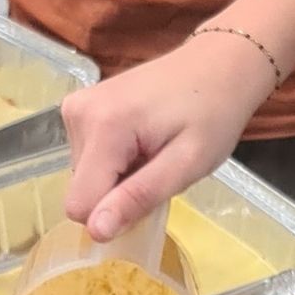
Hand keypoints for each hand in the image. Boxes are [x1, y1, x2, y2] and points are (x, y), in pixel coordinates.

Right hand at [64, 32, 275, 241]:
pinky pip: (88, 157)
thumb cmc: (214, 113)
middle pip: (83, 189)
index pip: (81, 204)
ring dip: (119, 176)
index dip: (115, 213)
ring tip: (154, 151)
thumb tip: (96, 231)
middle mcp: (78, 113)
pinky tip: (143, 140)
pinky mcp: (79, 106)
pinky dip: (115, 160)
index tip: (150, 196)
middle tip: (159, 168)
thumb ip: (139, 197)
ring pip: (84, 176)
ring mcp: (75, 107)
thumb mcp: (187, 164)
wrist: (219, 63)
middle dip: (119, 192)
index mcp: (104, 127)